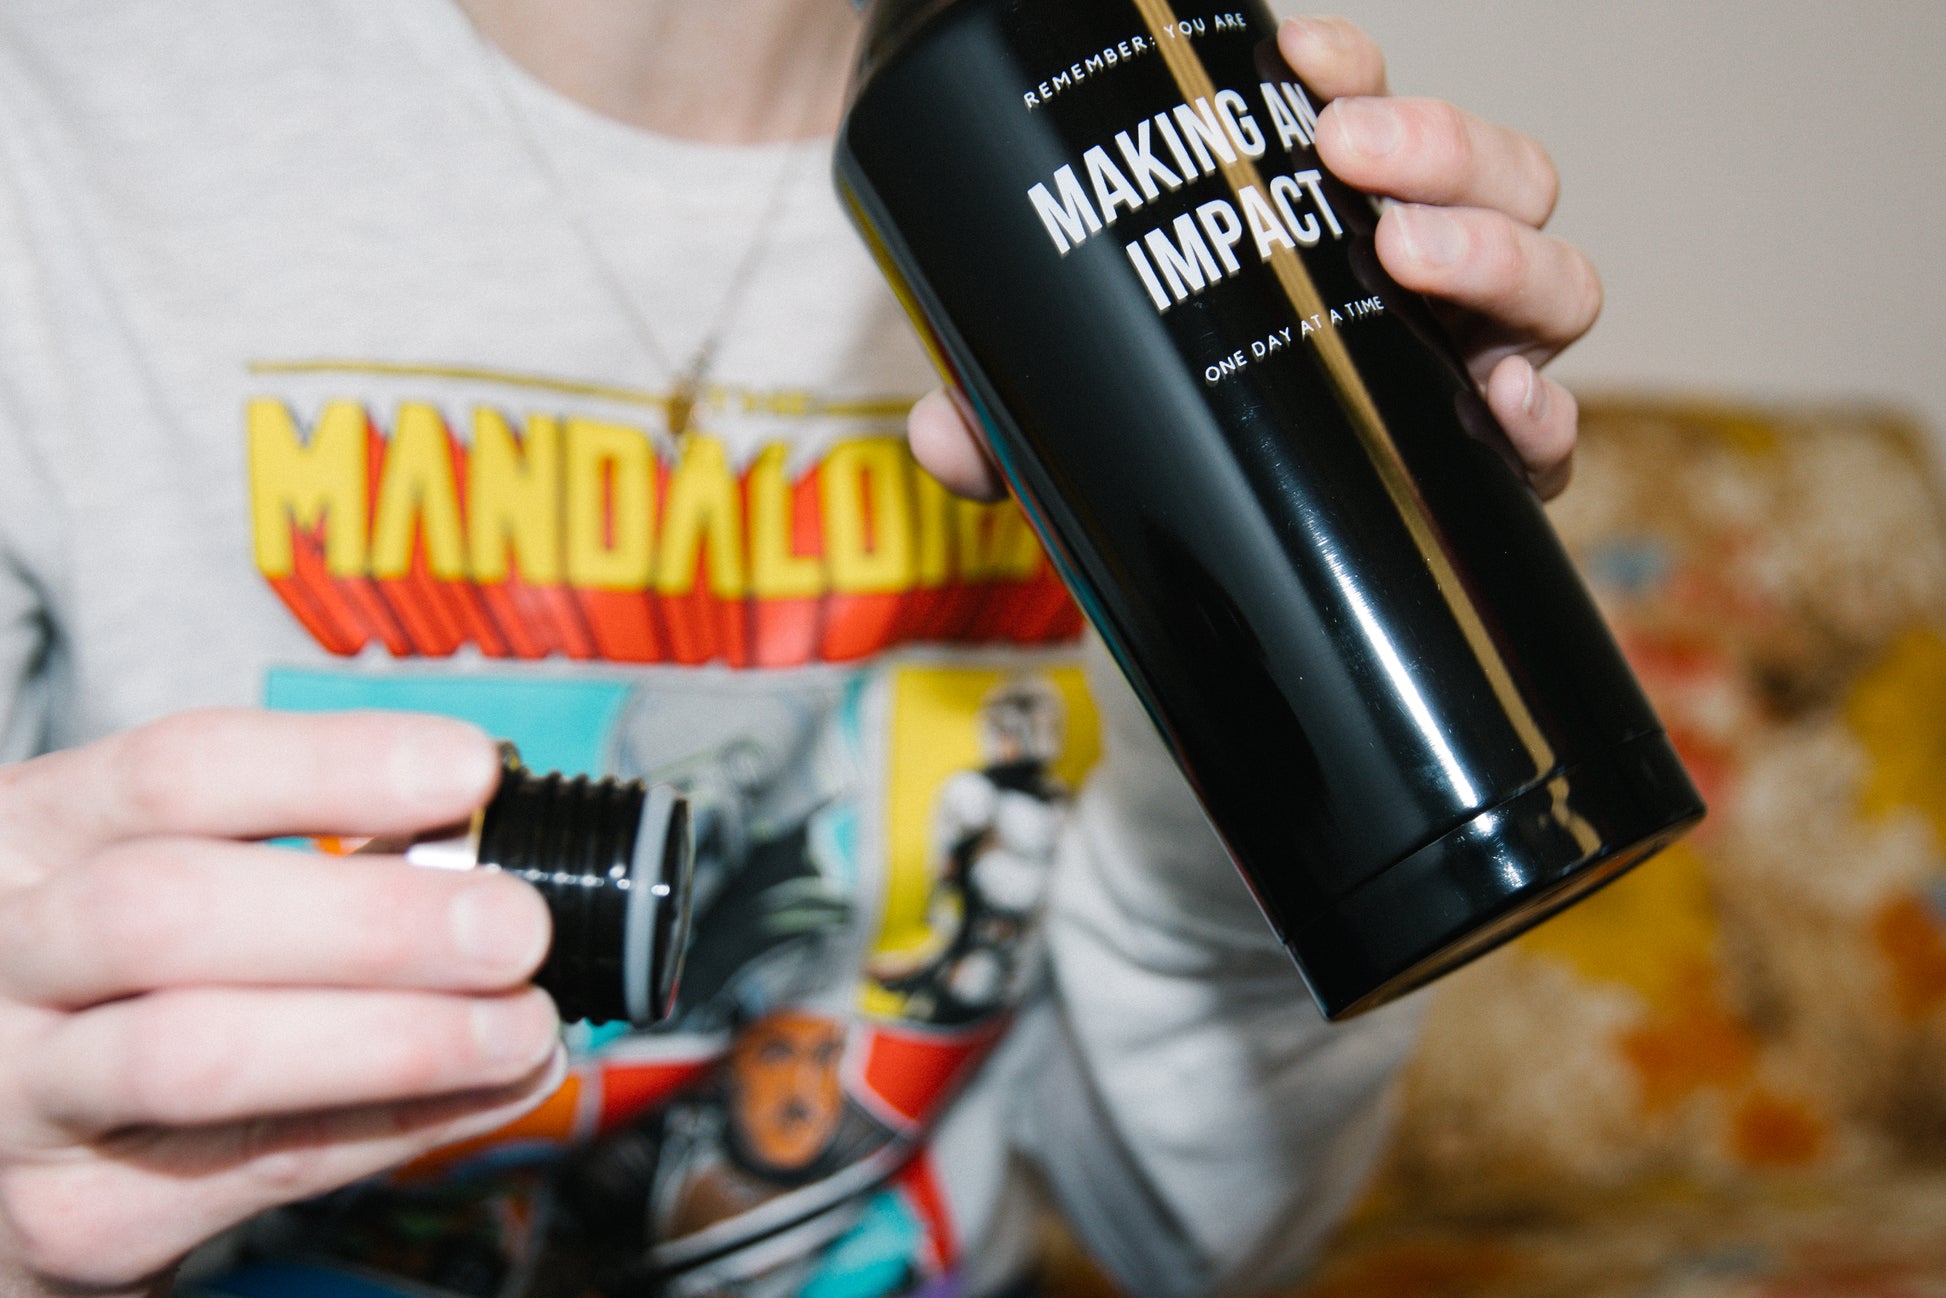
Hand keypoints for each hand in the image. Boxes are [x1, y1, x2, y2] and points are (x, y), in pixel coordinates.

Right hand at [0, 710, 563, 1295]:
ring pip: (201, 1055)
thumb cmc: (103, 989)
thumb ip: (286, 856)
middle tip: (515, 925)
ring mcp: (20, 1095)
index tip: (468, 769)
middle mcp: (1, 954)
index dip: (331, 766)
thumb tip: (483, 854)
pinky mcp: (71, 1218)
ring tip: (519, 1025)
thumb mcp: (147, 881)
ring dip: (397, 1038)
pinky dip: (402, 1126)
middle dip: (370, 918)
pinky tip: (492, 1092)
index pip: (174, 772)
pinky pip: (260, 1168)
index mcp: (33, 834)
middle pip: (168, 912)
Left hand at [909, 14, 1598, 502]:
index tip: (1292, 59)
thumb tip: (944, 433)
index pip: (1366, 114)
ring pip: (1546, 275)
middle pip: (1488, 174)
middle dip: (1436, 141)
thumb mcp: (1073, 416)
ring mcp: (1465, 365)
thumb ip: (1007, 414)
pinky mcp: (1490, 466)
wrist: (1230, 578)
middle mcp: (1418, 283)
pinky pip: (1548, 435)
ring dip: (1497, 248)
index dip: (1349, 70)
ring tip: (1407, 254)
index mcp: (1329, 230)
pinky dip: (1544, 417)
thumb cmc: (1170, 449)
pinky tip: (1507, 409)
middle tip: (1346, 152)